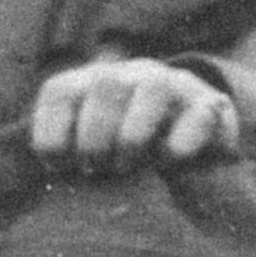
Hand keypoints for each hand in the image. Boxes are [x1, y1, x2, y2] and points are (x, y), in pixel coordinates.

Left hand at [28, 59, 239, 177]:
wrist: (193, 152)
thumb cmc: (127, 159)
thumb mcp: (90, 156)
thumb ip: (64, 160)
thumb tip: (46, 180)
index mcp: (91, 84)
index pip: (60, 91)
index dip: (51, 131)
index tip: (56, 168)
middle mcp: (130, 75)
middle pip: (105, 85)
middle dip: (94, 136)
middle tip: (96, 169)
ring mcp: (172, 84)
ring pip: (152, 88)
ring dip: (133, 135)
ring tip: (127, 166)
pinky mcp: (209, 105)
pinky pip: (196, 114)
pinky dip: (179, 143)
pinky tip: (168, 163)